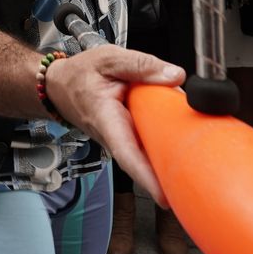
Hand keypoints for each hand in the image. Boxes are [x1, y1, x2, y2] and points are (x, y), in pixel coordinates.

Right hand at [47, 46, 183, 204]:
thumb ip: (142, 65)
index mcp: (106, 118)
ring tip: (193, 176)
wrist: (59, 85)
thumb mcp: (108, 59)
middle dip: (164, 180)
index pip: (126, 153)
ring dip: (165, 167)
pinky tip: (182, 152)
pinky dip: (162, 152)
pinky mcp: (125, 138)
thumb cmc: (80, 74)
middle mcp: (112, 137)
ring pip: (144, 157)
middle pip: (140, 162)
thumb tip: (175, 76)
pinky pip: (144, 148)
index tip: (163, 195)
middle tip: (191, 190)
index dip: (145, 175)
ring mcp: (118, 141)